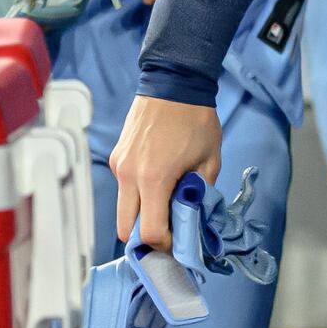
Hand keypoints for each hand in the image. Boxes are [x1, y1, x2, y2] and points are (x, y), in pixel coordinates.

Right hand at [110, 95, 223, 251]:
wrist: (173, 81)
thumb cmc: (196, 119)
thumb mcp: (210, 159)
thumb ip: (200, 194)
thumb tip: (193, 219)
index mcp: (154, 178)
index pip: (149, 232)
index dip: (164, 246)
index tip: (178, 244)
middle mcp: (129, 175)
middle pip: (126, 229)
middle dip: (145, 238)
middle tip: (168, 234)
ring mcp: (119, 165)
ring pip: (123, 208)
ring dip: (141, 215)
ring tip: (166, 205)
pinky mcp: (116, 157)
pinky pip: (124, 188)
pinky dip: (138, 195)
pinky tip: (158, 182)